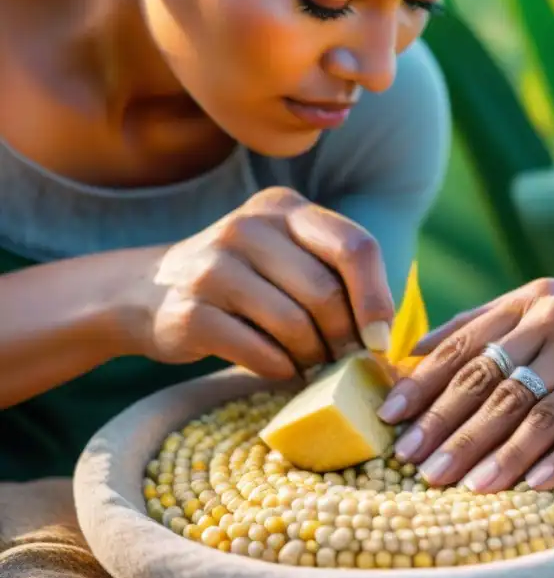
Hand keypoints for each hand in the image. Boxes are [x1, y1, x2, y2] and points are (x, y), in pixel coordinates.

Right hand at [118, 187, 393, 379]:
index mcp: (284, 208)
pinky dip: (280, 369)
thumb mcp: (285, 254)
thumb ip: (332, 275)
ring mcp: (213, 267)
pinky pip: (258, 351)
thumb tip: (384, 335)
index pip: (354, 246)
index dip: (377, 297)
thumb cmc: (242, 281)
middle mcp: (248, 227)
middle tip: (347, 362)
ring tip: (313, 365)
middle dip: (345, 337)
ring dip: (313, 357)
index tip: (380, 338)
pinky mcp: (188, 311)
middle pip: (326, 292)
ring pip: (294, 325)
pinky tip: (282, 369)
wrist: (146, 292)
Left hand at [375, 278, 553, 492]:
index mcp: (536, 300)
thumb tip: (414, 353)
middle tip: (413, 464)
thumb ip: (489, 321)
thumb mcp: (552, 305)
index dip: (426, 385)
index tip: (391, 419)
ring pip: (533, 414)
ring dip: (493, 455)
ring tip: (459, 487)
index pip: (468, 346)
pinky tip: (527, 487)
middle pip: (493, 384)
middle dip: (448, 428)